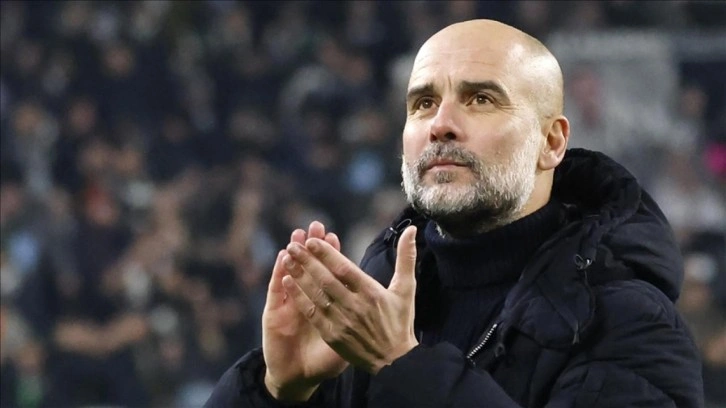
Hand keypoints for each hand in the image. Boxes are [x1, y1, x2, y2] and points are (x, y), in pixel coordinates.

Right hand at [262, 222, 348, 401]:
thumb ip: (362, 319)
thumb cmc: (325, 360)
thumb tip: (381, 302)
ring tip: (296, 236)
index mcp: (327, 304)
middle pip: (310, 268)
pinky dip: (278, 275)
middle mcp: (308, 300)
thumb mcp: (349, 335)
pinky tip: (281, 261)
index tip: (333, 235)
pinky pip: (277, 292)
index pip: (330, 273)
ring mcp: (289, 305)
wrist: (299, 377)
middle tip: (314, 226)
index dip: (331, 255)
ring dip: (293, 255)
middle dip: (312, 247)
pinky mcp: (274, 314)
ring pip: (292, 274)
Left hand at [283, 225, 418, 373]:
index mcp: (372, 293)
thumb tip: (411, 230)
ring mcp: (342, 322)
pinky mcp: (332, 336)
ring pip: (316, 295)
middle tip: (292, 245)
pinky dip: (298, 297)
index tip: (312, 241)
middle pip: (326, 280)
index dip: (327, 254)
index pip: (344, 269)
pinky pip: (311, 313)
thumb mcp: (406, 289)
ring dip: (299, 276)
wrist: (395, 362)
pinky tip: (287, 283)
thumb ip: (406, 258)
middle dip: (307, 261)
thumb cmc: (400, 322)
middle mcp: (355, 307)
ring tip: (286, 259)